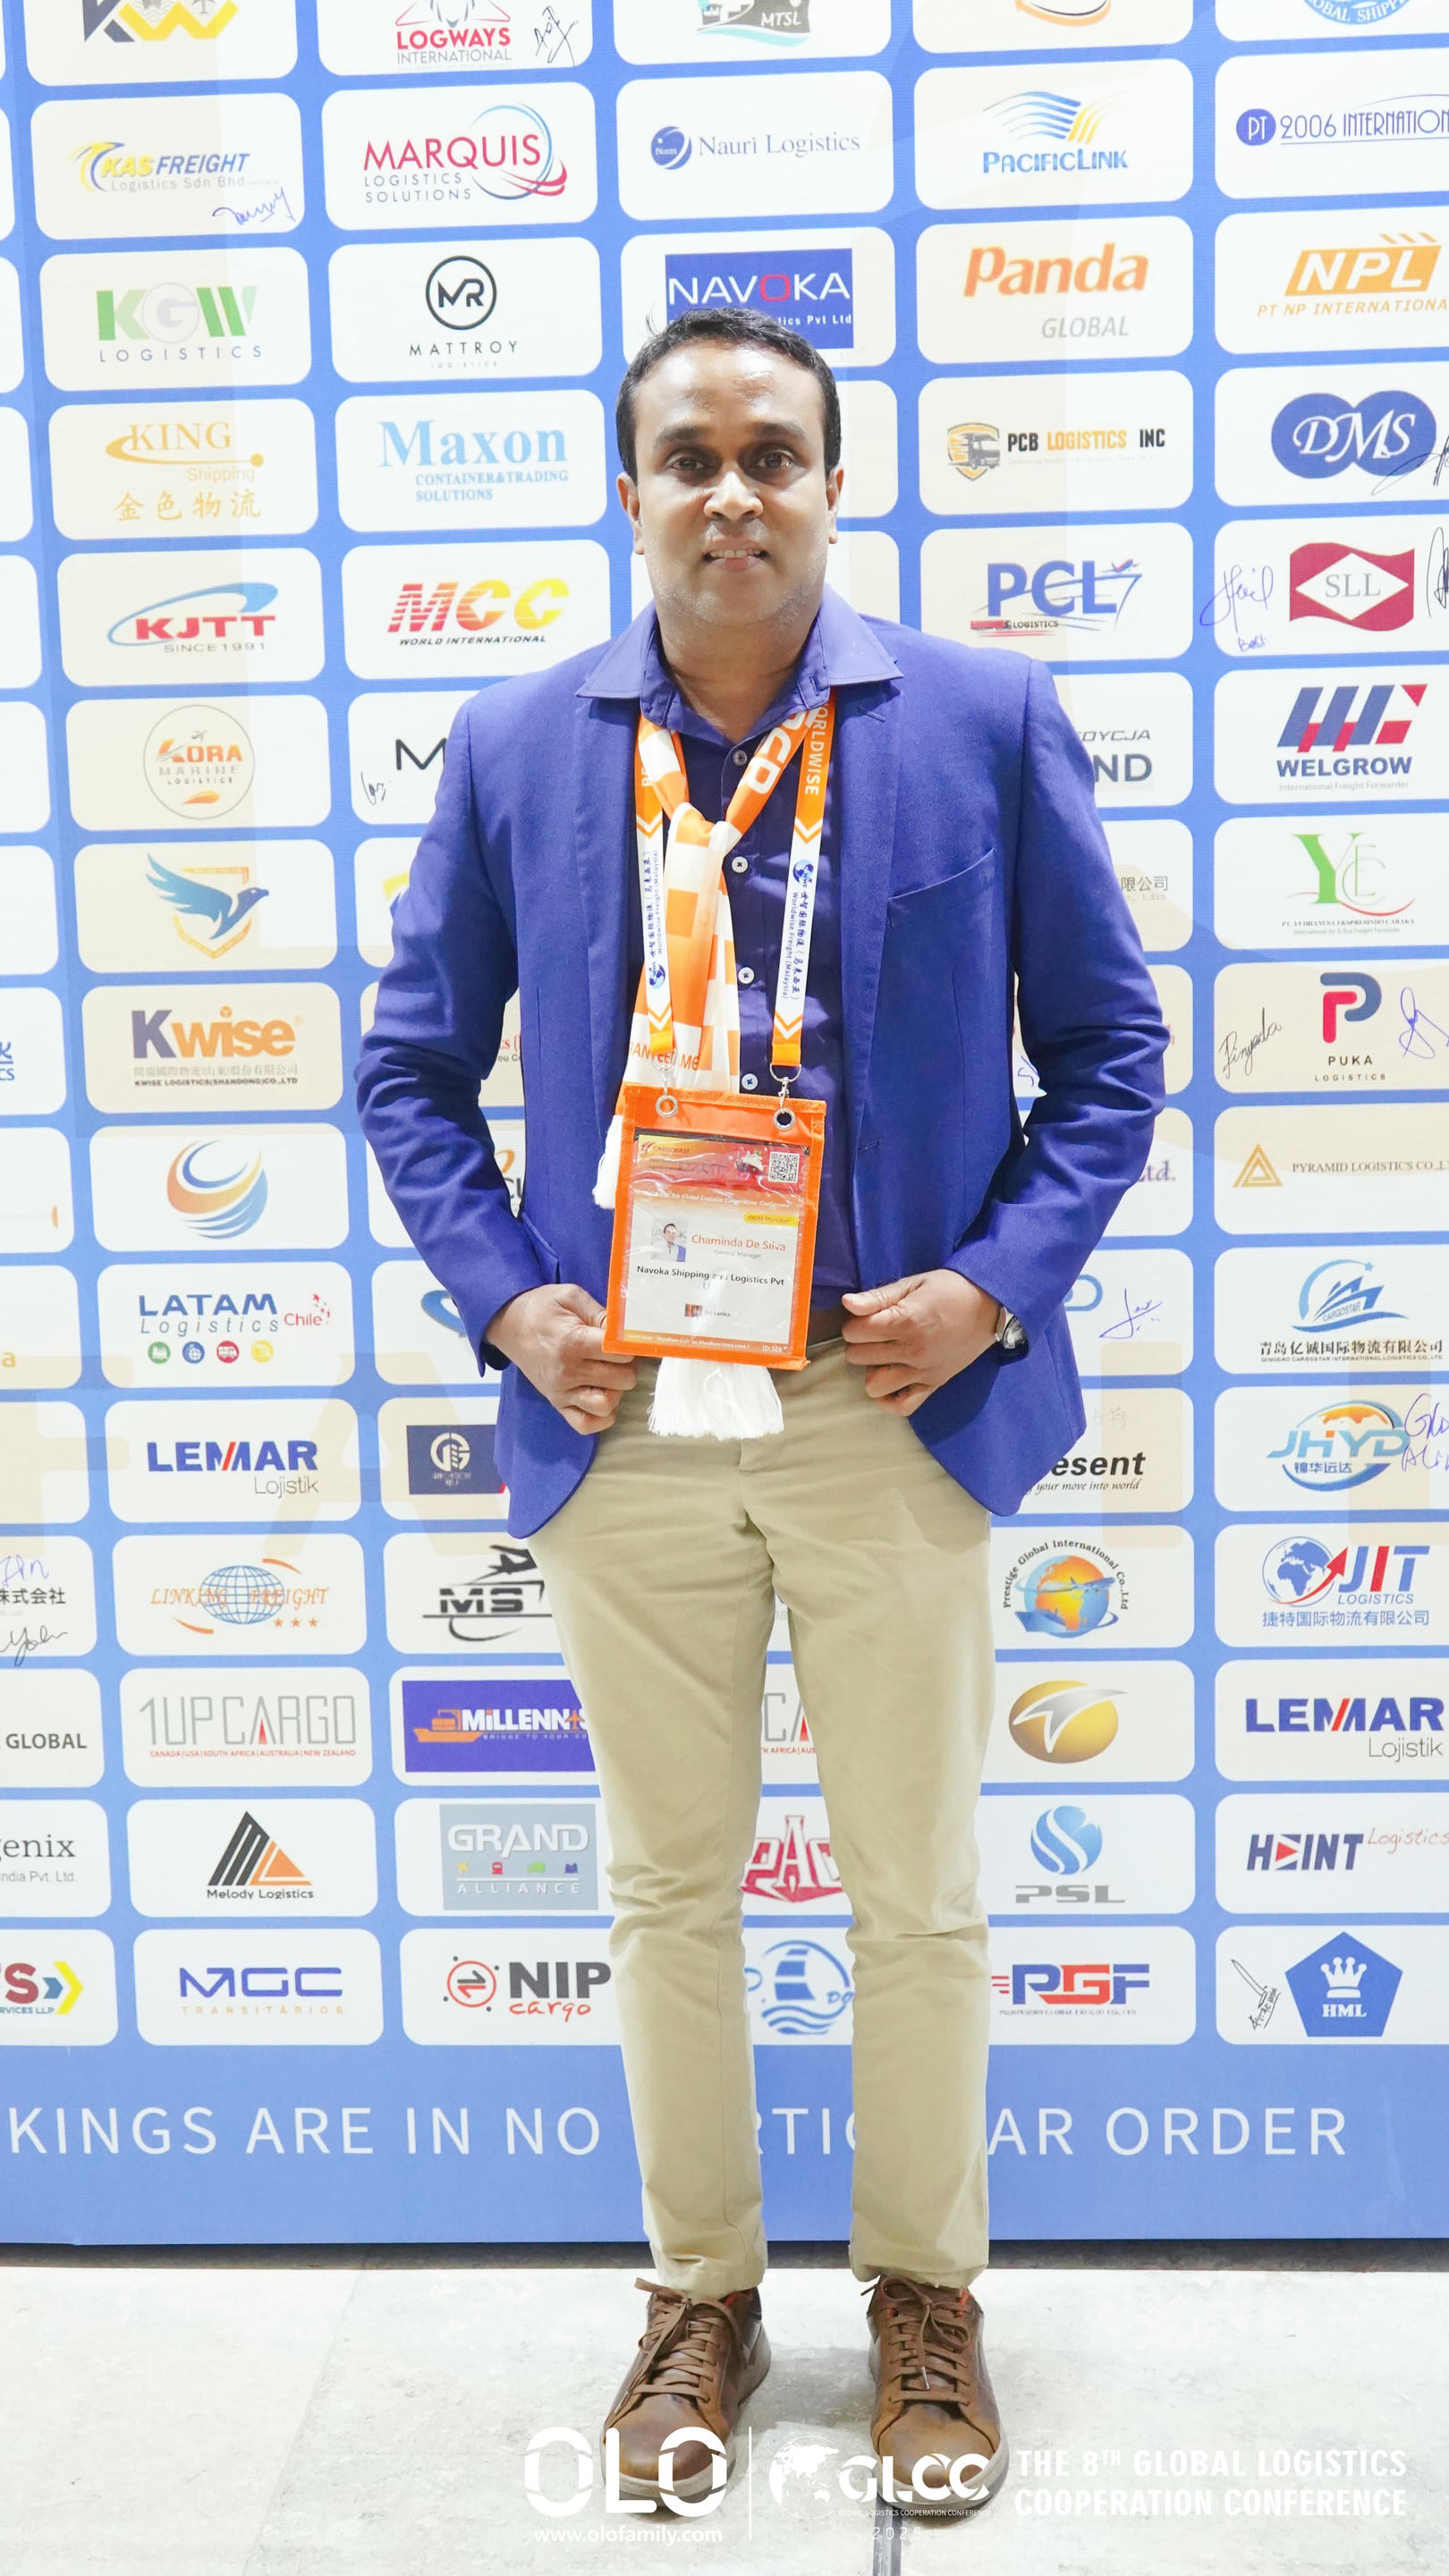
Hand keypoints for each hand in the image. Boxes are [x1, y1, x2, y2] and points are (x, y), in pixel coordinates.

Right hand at [486, 1283, 637, 1435]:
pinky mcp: (557, 1403)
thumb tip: (626, 1332)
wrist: (509, 1325)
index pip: (621, 1354)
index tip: (625, 1340)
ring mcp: (561, 1391)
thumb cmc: (542, 1308)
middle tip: (617, 1355)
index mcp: (572, 1342)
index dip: (630, 1346)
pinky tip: (601, 1395)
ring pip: (607, 1405)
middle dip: (627, 1366)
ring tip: (608, 1375)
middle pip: (621, 1380)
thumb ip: (601, 1313)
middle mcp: (567, 1371)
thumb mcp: (571, 1296)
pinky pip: (586, 1424)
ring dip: (616, 1391)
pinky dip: (601, 1416)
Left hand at [840, 1269, 999, 1415]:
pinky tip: (887, 1383)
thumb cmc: (949, 1289)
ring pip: (874, 1385)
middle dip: (860, 1343)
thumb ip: (878, 1296)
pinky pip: (902, 1406)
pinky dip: (888, 1400)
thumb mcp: (913, 1283)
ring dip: (871, 1369)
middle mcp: (912, 1351)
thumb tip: (846, 1303)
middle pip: (859, 1357)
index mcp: (905, 1321)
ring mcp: (923, 1371)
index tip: (865, 1317)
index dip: (854, 1322)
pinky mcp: (934, 1384)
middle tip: (874, 1332)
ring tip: (883, 1355)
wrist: (989, 1305)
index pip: (855, 1332)